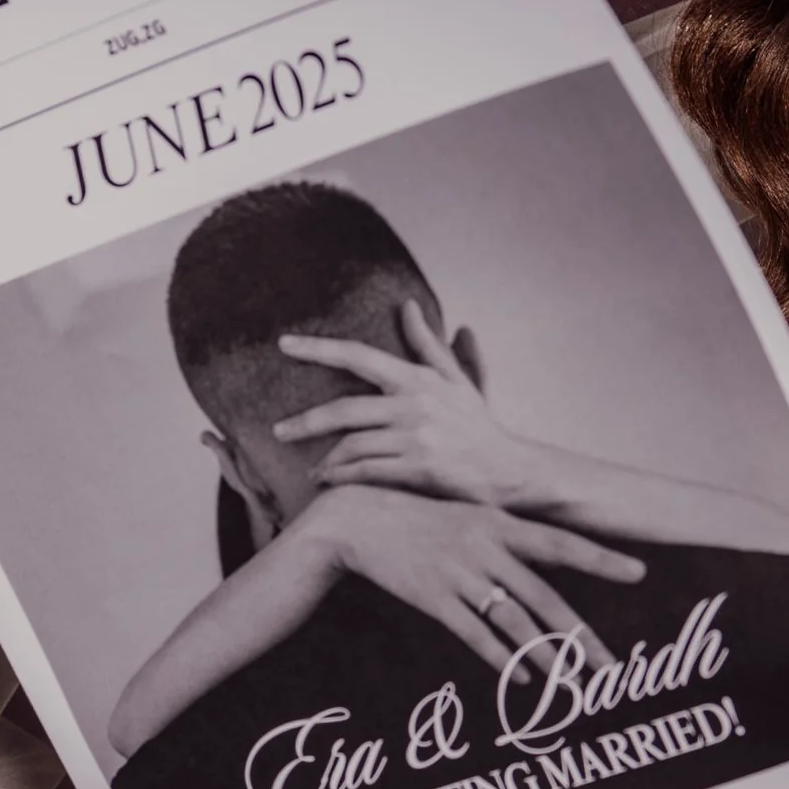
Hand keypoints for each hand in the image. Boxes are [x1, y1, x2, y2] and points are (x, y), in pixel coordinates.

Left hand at [274, 299, 545, 508]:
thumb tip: (408, 305)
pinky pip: (367, 472)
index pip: (359, 355)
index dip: (319, 349)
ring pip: (353, 445)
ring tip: (312, 470)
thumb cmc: (478, 425)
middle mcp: (415, 405)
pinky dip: (344, 478)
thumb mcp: (456, 379)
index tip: (284, 344)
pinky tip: (331, 483)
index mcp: (418, 379)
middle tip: (278, 431)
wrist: (509, 471)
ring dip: (326, 460)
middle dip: (305, 422)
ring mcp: (417, 438)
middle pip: (344, 409)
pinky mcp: (419, 469)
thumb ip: (427, 344)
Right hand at [293, 482, 643, 675]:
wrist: (357, 519)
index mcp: (499, 522)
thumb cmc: (420, 519)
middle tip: (612, 667)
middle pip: (546, 597)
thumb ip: (509, 538)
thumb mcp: (469, 516)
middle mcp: (485, 547)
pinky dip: (498, 657)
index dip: (601, 559)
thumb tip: (551, 558)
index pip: (562, 543)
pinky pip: (473, 633)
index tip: (639, 572)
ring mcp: (459, 573)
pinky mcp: (432, 598)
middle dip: (581, 637)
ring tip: (573, 687)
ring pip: (514, 622)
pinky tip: (520, 679)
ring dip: (546, 659)